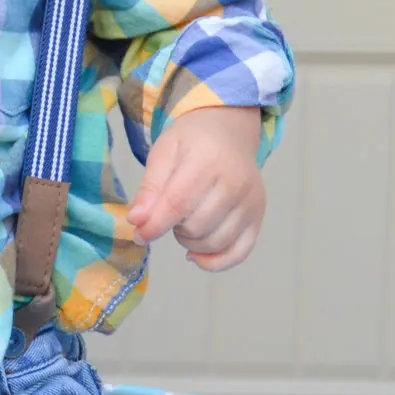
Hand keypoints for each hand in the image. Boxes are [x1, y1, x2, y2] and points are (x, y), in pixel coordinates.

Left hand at [127, 106, 266, 272]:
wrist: (228, 132)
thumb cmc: (191, 143)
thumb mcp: (164, 154)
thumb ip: (149, 188)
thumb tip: (136, 222)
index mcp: (209, 161)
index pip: (178, 203)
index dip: (155, 225)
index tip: (139, 234)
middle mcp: (237, 183)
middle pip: (196, 226)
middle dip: (174, 228)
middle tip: (171, 212)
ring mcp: (251, 202)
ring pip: (214, 243)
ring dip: (191, 243)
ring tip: (186, 222)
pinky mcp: (257, 217)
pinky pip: (238, 253)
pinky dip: (214, 262)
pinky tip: (196, 254)